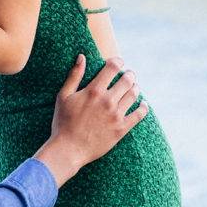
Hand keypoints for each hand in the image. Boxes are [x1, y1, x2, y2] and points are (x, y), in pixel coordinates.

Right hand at [35, 55, 147, 187]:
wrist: (69, 149)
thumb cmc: (63, 122)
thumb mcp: (63, 96)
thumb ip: (74, 76)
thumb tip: (82, 57)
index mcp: (94, 90)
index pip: (112, 67)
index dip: (117, 61)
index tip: (118, 61)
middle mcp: (108, 100)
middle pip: (127, 80)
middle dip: (129, 74)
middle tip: (129, 74)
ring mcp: (116, 115)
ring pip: (134, 94)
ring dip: (135, 88)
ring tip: (134, 87)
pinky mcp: (122, 128)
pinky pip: (139, 115)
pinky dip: (143, 107)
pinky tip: (143, 104)